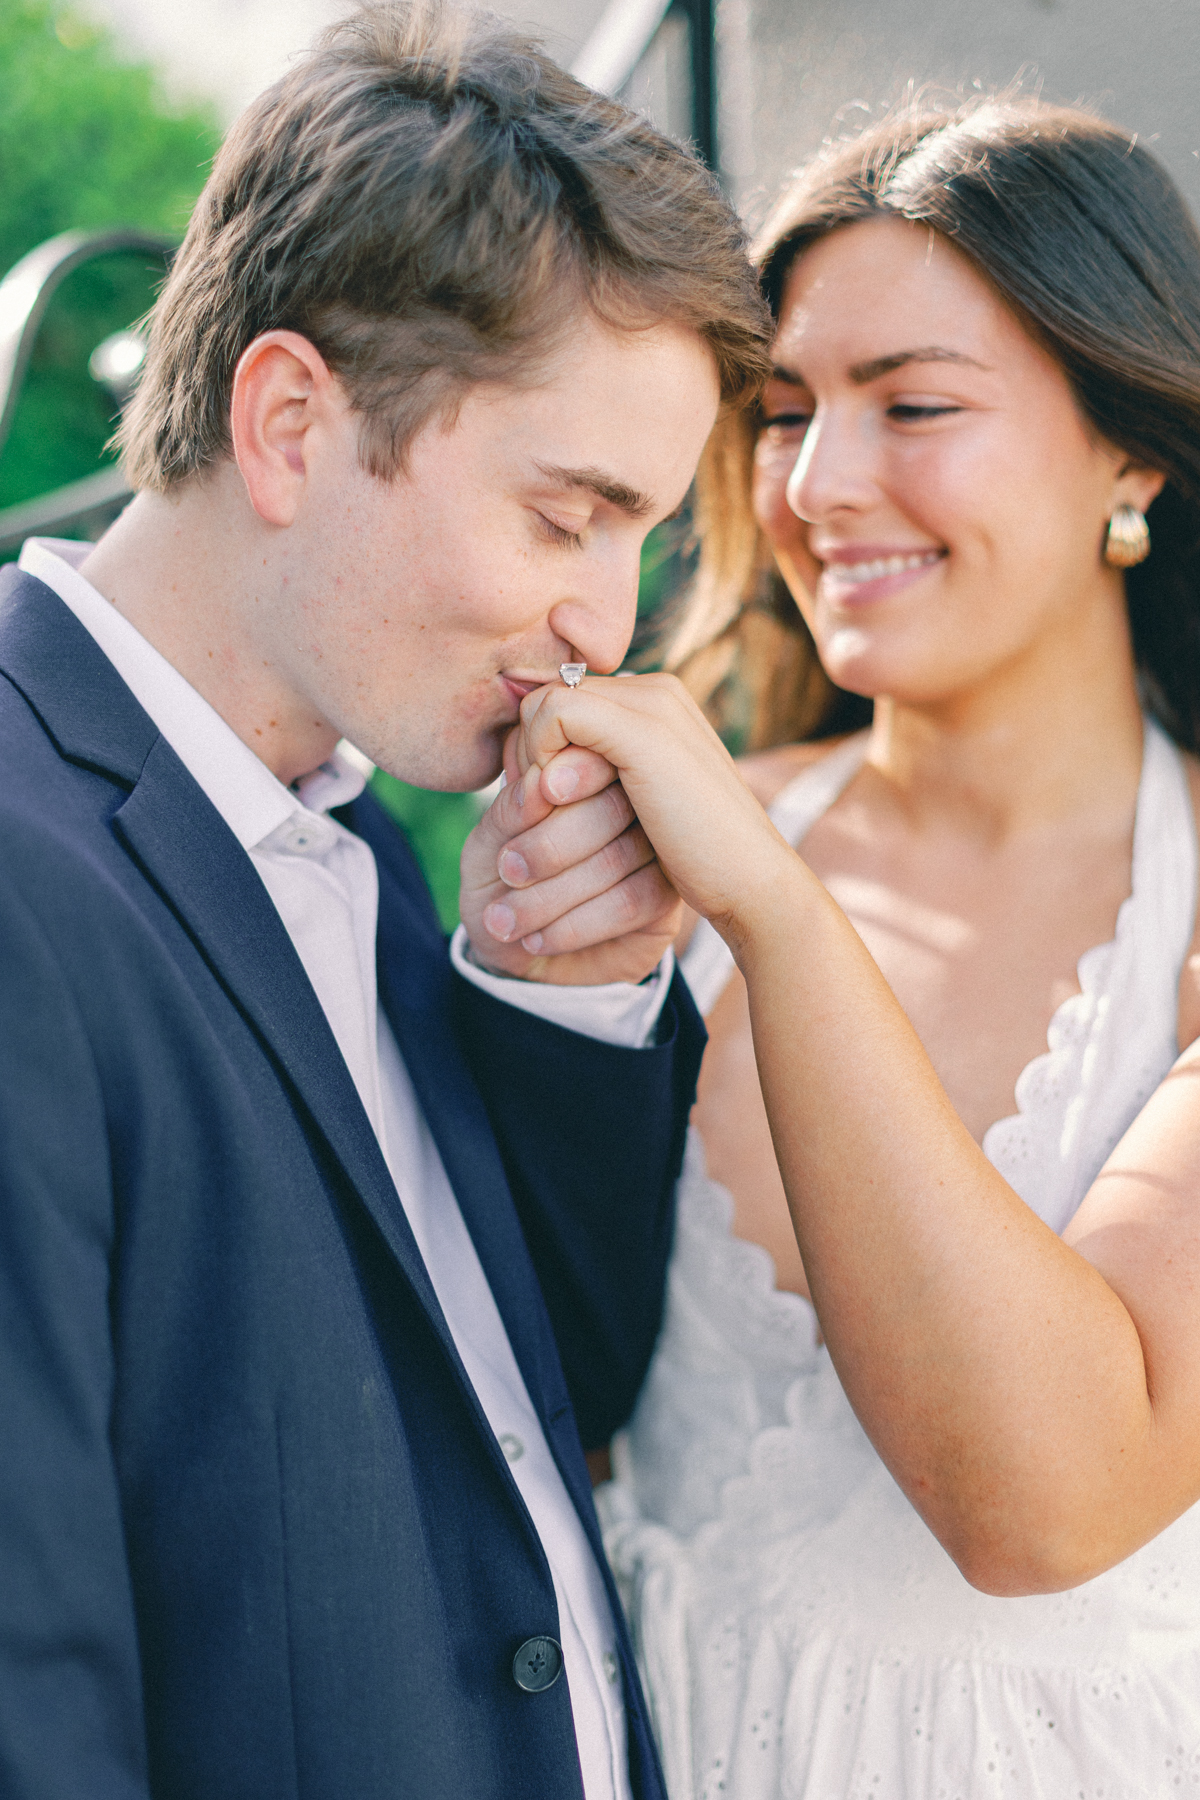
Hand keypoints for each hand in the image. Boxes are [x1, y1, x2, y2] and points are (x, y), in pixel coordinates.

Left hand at [459, 732, 682, 984]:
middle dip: (547, 848)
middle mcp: (635, 804)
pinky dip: (576, 924)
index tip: (505, 844)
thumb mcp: (487, 848)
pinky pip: (632, 901)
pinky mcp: (667, 899)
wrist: (509, 961)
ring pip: (619, 857)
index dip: (550, 791)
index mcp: (591, 774)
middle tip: (506, 875)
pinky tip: (538, 939)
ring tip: (505, 920)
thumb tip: (541, 781)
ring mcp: (658, 850)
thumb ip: (510, 813)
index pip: (591, 758)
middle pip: (613, 805)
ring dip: (552, 895)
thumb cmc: (498, 889)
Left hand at [513, 672, 799, 954]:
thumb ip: (598, 775)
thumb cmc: (696, 855)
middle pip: (546, 700)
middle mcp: (654, 691)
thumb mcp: (639, 808)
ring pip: (543, 707)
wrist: (751, 881)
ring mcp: (651, 704)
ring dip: (525, 766)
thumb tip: (527, 771)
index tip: (535, 804)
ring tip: (538, 815)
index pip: (562, 703)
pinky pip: (553, 716)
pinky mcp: (641, 729)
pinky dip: (539, 760)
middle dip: (523, 756)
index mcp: (654, 704)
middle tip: (527, 812)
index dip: (534, 751)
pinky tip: (554, 802)